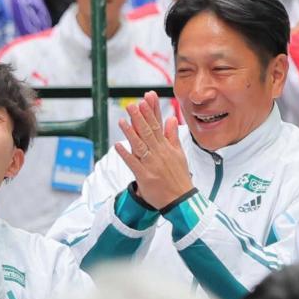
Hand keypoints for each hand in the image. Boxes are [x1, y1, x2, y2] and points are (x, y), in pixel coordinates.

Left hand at [115, 91, 192, 208]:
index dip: (151, 112)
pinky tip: (117, 145)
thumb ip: (172, 136)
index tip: (145, 99)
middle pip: (148, 133)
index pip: (158, 126)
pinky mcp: (145, 176)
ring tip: (122, 121)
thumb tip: (170, 119)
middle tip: (132, 105)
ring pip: (140, 146)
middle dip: (140, 118)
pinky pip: (134, 164)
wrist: (181, 199)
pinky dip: (126, 154)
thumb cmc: (179, 177)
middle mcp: (159, 154)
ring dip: (131, 133)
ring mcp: (152, 164)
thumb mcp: (179, 154)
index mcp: (167, 147)